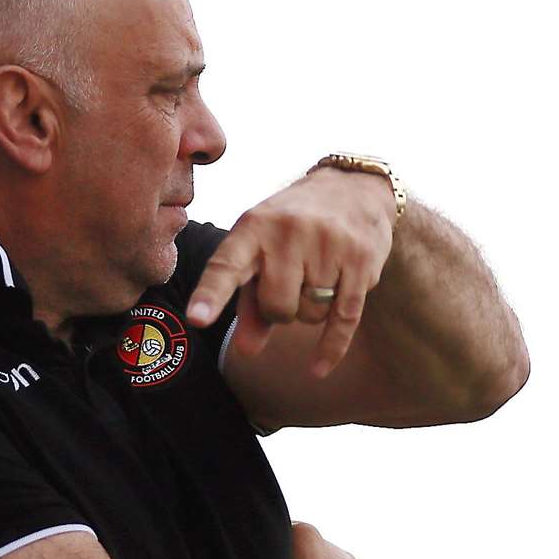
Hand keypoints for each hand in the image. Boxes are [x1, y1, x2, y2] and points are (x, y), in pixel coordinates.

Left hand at [186, 167, 395, 376]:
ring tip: (315, 279)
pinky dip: (330, 347)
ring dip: (309, 311)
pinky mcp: (361, 260)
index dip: (210, 295)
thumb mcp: (261, 253)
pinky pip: (343, 320)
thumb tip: (245, 352)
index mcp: (252, 227)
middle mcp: (289, 232)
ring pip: (309, 314)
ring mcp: (328, 244)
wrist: (354, 189)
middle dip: (280, 312)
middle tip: (289, 286)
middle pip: (276, 307)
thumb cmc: (292, 231)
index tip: (197, 319)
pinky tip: (317, 369)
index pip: (226, 266)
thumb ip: (249, 303)